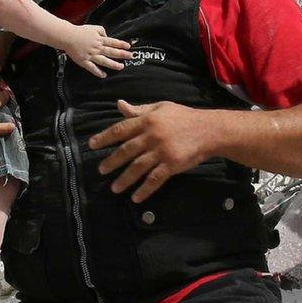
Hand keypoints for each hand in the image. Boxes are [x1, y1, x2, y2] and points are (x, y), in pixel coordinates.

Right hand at [61, 25, 132, 77]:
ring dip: (113, 64)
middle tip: (130, 57)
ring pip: (104, 61)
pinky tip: (104, 75)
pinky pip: (92, 68)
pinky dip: (98, 72)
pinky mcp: (84, 61)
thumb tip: (107, 36)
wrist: (68, 37)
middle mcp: (97, 48)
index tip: (128, 47)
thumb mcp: (93, 27)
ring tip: (121, 67)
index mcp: (99, 39)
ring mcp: (91, 55)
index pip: (113, 42)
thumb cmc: (80, 31)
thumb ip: (102, 31)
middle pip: (111, 52)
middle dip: (122, 54)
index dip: (121, 44)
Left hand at [90, 100, 215, 201]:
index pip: (121, 129)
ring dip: (124, 179)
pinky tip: (135, 197)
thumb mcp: (160, 108)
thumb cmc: (183, 117)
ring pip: (138, 167)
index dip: (105, 137)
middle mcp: (152, 136)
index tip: (92, 145)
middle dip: (111, 161)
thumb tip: (119, 105)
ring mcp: (162, 151)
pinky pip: (154, 179)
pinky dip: (144, 189)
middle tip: (101, 170)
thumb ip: (139, 110)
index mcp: (147, 120)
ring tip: (114, 188)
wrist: (209, 130)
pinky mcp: (172, 165)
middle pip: (126, 151)